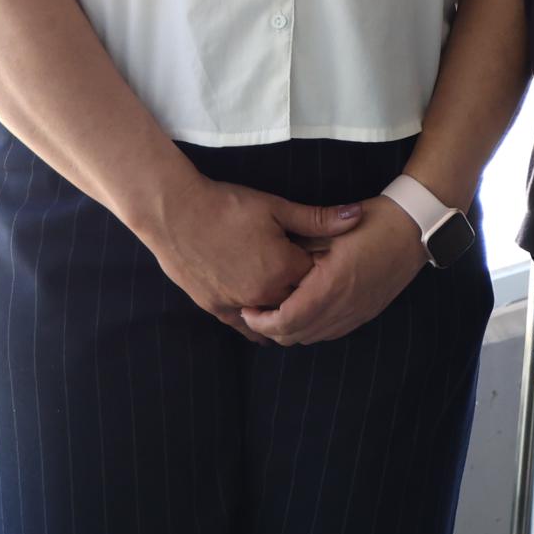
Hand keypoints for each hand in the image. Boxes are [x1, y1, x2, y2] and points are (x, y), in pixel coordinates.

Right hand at [142, 178, 363, 332]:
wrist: (175, 213)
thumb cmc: (227, 206)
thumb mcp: (276, 207)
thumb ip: (318, 218)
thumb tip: (358, 216)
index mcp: (283, 269)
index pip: (319, 280)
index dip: (325, 270)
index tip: (332, 262)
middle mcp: (263, 294)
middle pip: (298, 303)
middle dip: (308, 294)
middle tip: (319, 287)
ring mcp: (237, 304)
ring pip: (273, 320)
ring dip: (285, 314)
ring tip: (298, 307)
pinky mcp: (215, 307)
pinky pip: (244, 327)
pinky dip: (258, 326)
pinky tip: (269, 327)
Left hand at [238, 197, 423, 345]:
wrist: (415, 228)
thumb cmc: (373, 221)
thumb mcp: (329, 229)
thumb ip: (298, 251)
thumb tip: (269, 266)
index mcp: (330, 285)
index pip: (285, 320)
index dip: (260, 320)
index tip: (247, 308)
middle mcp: (343, 307)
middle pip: (295, 336)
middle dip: (270, 329)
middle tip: (255, 311)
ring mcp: (357, 313)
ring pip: (312, 338)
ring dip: (290, 330)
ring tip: (277, 311)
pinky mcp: (366, 313)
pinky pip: (330, 333)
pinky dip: (311, 329)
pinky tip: (305, 310)